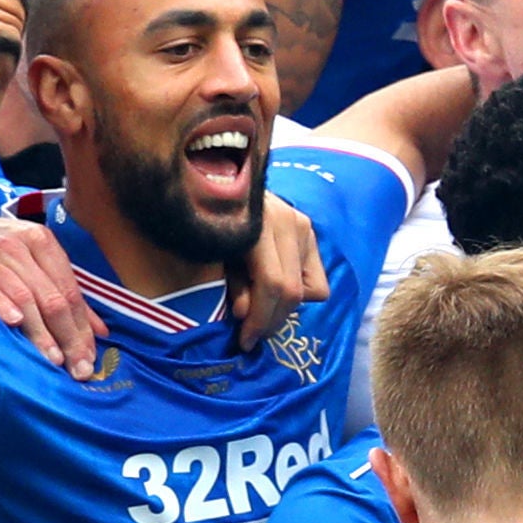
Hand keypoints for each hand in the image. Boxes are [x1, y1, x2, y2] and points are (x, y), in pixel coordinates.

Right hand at [0, 215, 103, 378]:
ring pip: (24, 297)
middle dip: (68, 336)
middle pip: (52, 298)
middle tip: (77, 368)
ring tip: (52, 359)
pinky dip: (0, 304)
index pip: (70, 292)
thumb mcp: (35, 260)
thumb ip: (66, 293)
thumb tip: (101, 332)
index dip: (82, 327)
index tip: (90, 357)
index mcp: (43, 242)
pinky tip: (13, 323)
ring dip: (39, 331)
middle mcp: (20, 247)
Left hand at [223, 194, 326, 352]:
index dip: (260, 318)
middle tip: (252, 336)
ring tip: (260, 315)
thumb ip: (232, 282)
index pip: (273, 284)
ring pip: (310, 288)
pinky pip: (315, 278)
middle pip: (293, 289)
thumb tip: (243, 314)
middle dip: (272, 320)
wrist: (218, 180)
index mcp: (261, 226)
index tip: (244, 341)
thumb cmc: (208, 219)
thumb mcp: (214, 254)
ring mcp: (304, 225)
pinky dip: (298, 291)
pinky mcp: (309, 230)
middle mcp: (291, 223)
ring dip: (284, 310)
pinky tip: (273, 290)